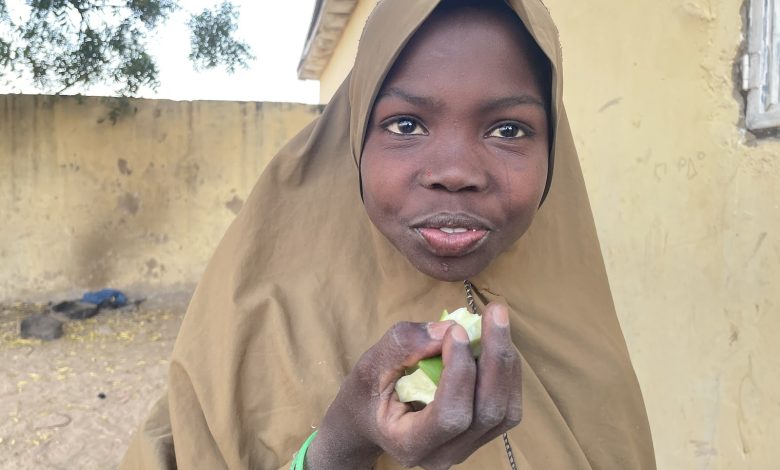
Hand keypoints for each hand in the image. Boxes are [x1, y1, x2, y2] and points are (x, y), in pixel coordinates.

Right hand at [305, 303, 521, 469]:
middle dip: (496, 358)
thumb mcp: (370, 366)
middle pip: (488, 413)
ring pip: (506, 411)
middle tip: (494, 312)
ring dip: (506, 362)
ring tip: (495, 322)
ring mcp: (466, 448)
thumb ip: (404, 346)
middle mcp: (444, 455)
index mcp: (410, 444)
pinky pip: (508, 405)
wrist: (368, 421)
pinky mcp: (481, 434)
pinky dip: (508, 370)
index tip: (456, 330)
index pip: (450, 416)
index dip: (460, 372)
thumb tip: (449, 328)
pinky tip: (495, 341)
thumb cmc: (367, 394)